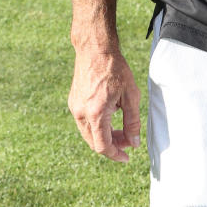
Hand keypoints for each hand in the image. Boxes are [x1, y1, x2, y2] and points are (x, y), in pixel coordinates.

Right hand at [68, 46, 140, 162]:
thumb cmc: (115, 69)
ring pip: (88, 134)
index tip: (126, 157)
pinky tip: (110, 116)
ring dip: (104, 136)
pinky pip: (84, 123)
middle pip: (94, 143)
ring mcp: (74, 108)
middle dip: (112, 146)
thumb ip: (133, 122)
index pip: (102, 146)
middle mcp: (81, 113)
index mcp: (95, 113)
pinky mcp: (73, 102)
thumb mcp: (131, 96)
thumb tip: (133, 143)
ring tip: (121, 130)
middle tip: (128, 141)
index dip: (115, 155)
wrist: (95, 49)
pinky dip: (97, 127)